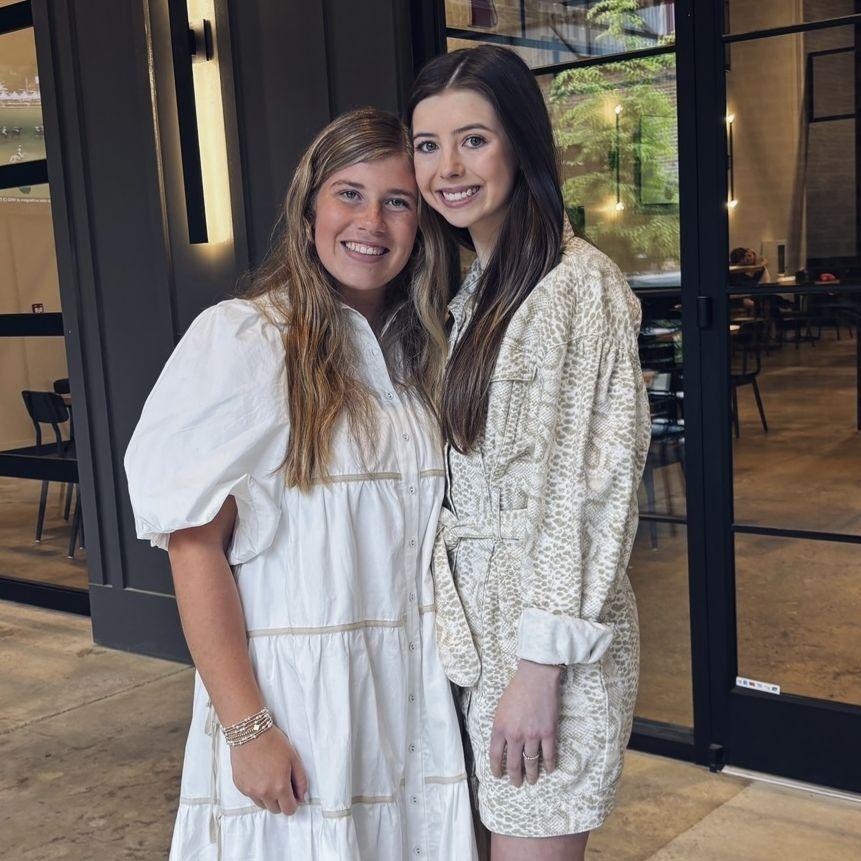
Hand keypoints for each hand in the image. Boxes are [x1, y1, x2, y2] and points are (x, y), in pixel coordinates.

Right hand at [230, 727, 308, 813]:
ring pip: (263, 804)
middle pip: (276, 809)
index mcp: (279, 787)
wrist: (250, 732)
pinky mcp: (240, 786)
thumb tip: (302, 796)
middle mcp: (264, 793)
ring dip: (268, 797)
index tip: (293, 794)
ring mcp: (250, 791)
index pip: (289, 810)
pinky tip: (258, 774)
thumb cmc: (273, 742)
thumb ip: (300, 780)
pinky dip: (256, 790)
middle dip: (281, 800)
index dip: (293, 803)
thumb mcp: (293, 758)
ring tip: (269, 778)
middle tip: (281, 783)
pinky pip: (251, 796)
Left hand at [489, 660, 560, 786]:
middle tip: (516, 784)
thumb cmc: (517, 689)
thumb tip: (502, 744)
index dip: (497, 769)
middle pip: (513, 764)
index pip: (495, 756)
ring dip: (532, 775)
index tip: (498, 775)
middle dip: (514, 777)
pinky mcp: (548, 733)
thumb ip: (500, 727)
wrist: (536, 677)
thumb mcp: (500, 708)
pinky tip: (548, 770)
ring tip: (532, 780)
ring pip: (531, 763)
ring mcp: (532, 735)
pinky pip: (549, 755)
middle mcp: (514, 735)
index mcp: (500, 728)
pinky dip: (549, 765)